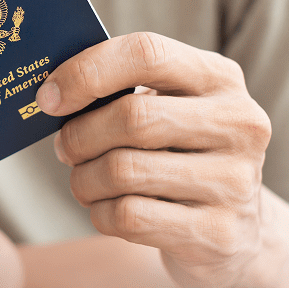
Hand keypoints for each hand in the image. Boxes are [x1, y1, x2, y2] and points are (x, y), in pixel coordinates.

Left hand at [36, 32, 271, 286]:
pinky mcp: (220, 233)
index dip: (87, 72)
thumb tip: (51, 91)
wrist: (234, 226)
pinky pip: (129, 217)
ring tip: (84, 179)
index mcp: (220, 77)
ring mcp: (236, 182)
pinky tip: (106, 208)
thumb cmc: (178, 151)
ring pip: (123, 171)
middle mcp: (239, 123)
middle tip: (64, 146)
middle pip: (132, 118)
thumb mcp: (167, 107)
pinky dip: (100, 212)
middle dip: (80, 134)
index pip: (147, 54)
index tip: (49, 96)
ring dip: (84, 178)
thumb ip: (121, 89)